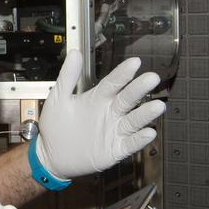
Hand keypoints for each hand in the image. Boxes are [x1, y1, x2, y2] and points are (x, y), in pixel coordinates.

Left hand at [34, 50, 164, 179]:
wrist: (51, 155)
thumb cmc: (56, 126)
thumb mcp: (58, 98)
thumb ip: (68, 76)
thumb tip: (74, 53)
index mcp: (97, 98)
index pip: (113, 83)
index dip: (123, 73)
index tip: (135, 62)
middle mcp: (109, 112)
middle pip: (128, 99)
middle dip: (139, 89)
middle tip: (152, 78)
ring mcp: (114, 131)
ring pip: (133, 120)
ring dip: (145, 114)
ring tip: (157, 106)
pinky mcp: (114, 149)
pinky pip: (129, 144)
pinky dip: (139, 139)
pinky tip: (149, 133)